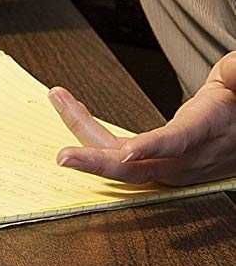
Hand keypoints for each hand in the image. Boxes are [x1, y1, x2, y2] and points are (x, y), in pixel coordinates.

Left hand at [51, 51, 235, 185]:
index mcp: (207, 130)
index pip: (178, 142)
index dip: (154, 147)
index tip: (127, 151)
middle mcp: (187, 157)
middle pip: (140, 168)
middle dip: (99, 164)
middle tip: (62, 157)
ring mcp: (172, 167)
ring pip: (122, 162)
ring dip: (84, 134)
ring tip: (58, 97)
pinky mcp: (160, 166)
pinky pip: (121, 155)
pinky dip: (93, 135)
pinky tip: (72, 109)